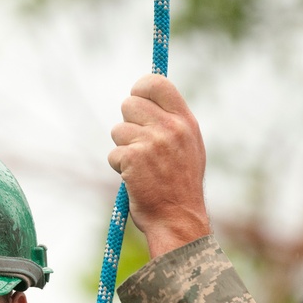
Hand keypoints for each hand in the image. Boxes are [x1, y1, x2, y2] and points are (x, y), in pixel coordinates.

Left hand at [108, 74, 209, 256]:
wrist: (178, 219)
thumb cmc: (180, 187)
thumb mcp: (189, 148)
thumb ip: (172, 123)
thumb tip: (148, 99)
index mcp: (185, 121)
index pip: (157, 83)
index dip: (140, 89)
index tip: (137, 100)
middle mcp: (170, 127)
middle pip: (129, 104)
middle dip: (127, 123)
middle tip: (137, 145)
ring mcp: (151, 142)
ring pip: (118, 130)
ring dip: (123, 149)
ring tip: (141, 167)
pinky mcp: (133, 158)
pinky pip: (113, 154)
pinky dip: (119, 167)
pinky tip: (135, 179)